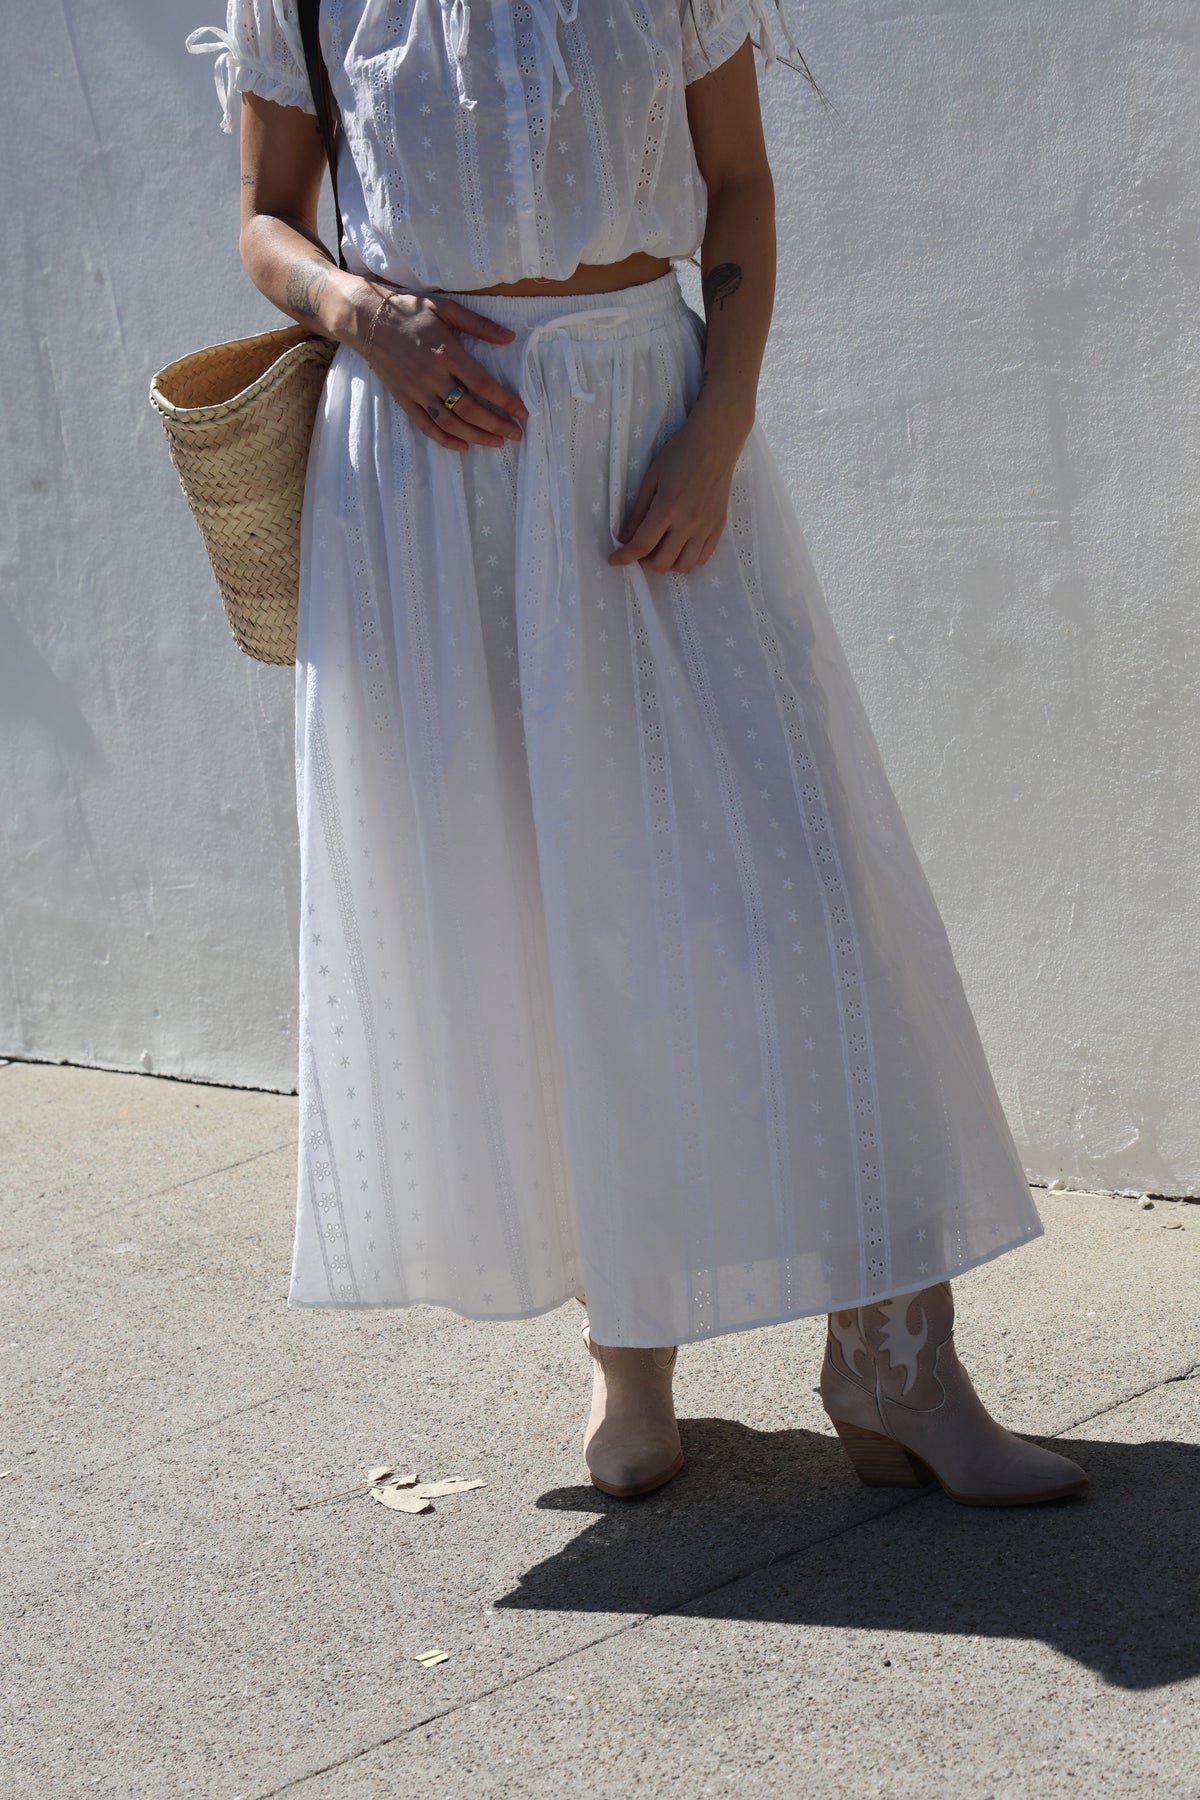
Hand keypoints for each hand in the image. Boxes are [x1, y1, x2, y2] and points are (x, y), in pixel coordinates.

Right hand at [352, 282, 529, 452]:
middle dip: (497, 425)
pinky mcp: (404, 399)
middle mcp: (432, 376)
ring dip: (476, 436)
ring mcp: (417, 391)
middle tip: (516, 434)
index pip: (483, 385)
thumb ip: (479, 324)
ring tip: (497, 442)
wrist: (367, 319)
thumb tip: (509, 337)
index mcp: (447, 353)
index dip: (505, 401)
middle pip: (470, 409)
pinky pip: (426, 426)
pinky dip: (445, 440)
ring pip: (451, 422)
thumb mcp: (446, 308)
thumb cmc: (409, 310)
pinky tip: (463, 447)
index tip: (523, 412)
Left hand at [608, 409, 745, 574]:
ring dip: (668, 563)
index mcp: (667, 507)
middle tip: (640, 549)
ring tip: (660, 549)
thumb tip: (625, 538)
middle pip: (663, 563)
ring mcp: (706, 527)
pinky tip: (679, 546)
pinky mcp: (718, 526)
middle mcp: (688, 522)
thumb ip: (638, 512)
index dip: (625, 557)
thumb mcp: (651, 478)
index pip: (642, 545)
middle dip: (645, 562)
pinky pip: (703, 558)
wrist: (716, 441)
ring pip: (684, 566)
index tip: (614, 560)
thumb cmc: (680, 453)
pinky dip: (687, 559)